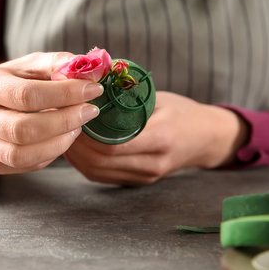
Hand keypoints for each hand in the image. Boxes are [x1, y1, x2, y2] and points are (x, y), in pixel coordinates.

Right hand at [0, 52, 103, 174]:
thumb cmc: (16, 80)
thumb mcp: (34, 65)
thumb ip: (59, 65)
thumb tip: (91, 72)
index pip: (27, 95)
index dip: (65, 94)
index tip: (94, 89)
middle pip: (24, 129)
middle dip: (64, 121)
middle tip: (90, 111)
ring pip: (24, 154)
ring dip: (60, 142)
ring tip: (77, 127)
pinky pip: (27, 165)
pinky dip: (51, 153)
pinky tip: (62, 137)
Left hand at [64, 91, 248, 185]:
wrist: (207, 138)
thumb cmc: (183, 112)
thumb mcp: (159, 98)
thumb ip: (127, 97)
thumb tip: (89, 88)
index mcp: (160, 138)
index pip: (112, 143)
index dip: (87, 131)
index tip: (72, 113)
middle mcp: (152, 163)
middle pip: (101, 161)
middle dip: (76, 144)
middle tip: (61, 124)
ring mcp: (145, 176)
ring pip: (98, 172)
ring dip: (77, 155)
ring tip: (64, 134)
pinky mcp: (138, 181)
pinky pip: (103, 176)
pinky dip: (85, 163)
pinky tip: (77, 148)